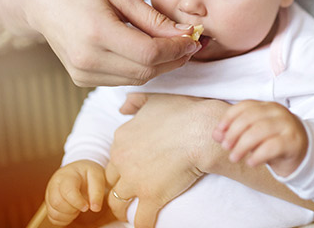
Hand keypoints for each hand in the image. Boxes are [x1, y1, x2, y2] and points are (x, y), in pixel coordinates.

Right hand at [19, 0, 199, 85]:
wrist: (39, 1)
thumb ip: (153, 18)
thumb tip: (184, 33)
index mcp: (97, 33)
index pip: (150, 53)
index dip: (177, 49)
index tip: (193, 38)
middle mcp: (88, 59)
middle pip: (146, 70)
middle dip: (174, 59)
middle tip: (190, 44)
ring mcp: (82, 73)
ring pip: (137, 79)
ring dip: (161, 66)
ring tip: (175, 48)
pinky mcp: (81, 79)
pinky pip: (123, 80)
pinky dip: (142, 69)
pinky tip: (150, 54)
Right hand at [45, 160, 105, 225]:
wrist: (78, 170)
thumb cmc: (88, 173)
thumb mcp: (97, 176)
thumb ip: (97, 192)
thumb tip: (95, 209)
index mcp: (67, 176)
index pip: (67, 191)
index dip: (77, 202)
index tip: (87, 207)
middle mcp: (54, 185)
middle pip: (57, 203)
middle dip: (72, 209)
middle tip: (83, 206)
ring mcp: (49, 195)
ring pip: (53, 212)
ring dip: (68, 216)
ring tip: (78, 208)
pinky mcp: (49, 204)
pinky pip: (52, 218)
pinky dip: (64, 219)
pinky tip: (72, 212)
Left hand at [105, 94, 229, 227]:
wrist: (202, 130)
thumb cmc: (184, 112)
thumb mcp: (155, 99)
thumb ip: (135, 102)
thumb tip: (122, 108)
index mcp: (121, 138)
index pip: (114, 158)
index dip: (123, 166)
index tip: (134, 170)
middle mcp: (122, 160)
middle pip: (111, 181)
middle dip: (120, 187)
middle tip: (132, 191)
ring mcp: (135, 180)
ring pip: (118, 203)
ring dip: (124, 210)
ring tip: (133, 212)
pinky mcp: (151, 197)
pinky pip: (141, 220)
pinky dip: (143, 224)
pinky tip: (148, 224)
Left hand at [213, 100, 307, 176]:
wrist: (303, 153)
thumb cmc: (274, 142)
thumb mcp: (253, 136)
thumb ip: (235, 132)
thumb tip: (215, 134)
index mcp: (267, 106)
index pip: (245, 106)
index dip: (228, 118)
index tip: (218, 133)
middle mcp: (278, 112)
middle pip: (250, 117)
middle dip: (233, 132)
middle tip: (225, 147)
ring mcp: (287, 125)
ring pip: (260, 130)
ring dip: (242, 145)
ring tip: (234, 157)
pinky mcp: (293, 141)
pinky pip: (272, 146)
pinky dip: (258, 155)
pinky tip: (250, 163)